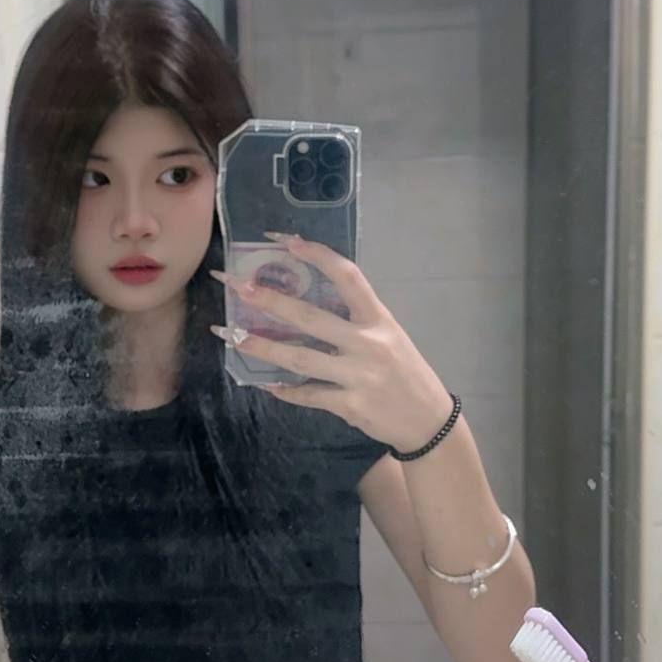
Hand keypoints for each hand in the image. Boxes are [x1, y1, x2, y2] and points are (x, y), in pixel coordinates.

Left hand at [211, 234, 452, 453]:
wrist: (428, 421)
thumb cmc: (405, 372)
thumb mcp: (389, 336)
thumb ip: (355, 320)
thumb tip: (306, 305)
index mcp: (379, 319)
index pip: (347, 276)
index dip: (317, 255)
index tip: (287, 241)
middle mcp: (368, 344)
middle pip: (312, 318)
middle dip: (271, 301)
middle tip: (238, 287)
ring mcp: (359, 376)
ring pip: (301, 359)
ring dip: (264, 348)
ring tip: (234, 337)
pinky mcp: (351, 406)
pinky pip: (310, 395)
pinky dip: (287, 391)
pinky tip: (267, 385)